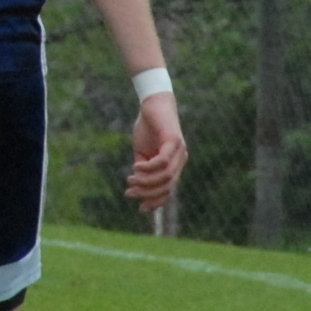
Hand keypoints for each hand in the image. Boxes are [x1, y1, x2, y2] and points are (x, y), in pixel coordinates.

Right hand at [122, 92, 185, 211]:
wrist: (152, 102)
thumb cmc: (148, 126)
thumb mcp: (142, 151)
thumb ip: (143, 167)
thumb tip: (138, 184)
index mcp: (175, 164)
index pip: (169, 189)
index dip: (156, 201)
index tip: (141, 208)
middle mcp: (181, 159)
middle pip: (167, 186)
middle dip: (148, 194)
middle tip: (130, 192)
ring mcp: (179, 151)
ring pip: (166, 177)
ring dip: (146, 182)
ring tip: (130, 180)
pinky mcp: (174, 141)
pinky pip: (163, 162)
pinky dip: (149, 168)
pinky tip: (136, 167)